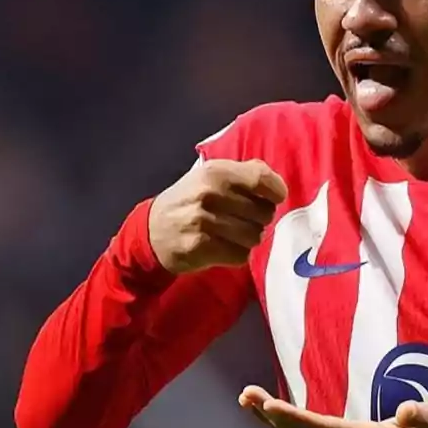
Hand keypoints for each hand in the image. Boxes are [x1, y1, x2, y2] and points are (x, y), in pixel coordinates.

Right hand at [148, 159, 286, 272]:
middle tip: (243, 219)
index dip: (276, 191)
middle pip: (264, 212)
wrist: (152, 230)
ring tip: (232, 234)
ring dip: (248, 239)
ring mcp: (204, 221)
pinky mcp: (201, 247)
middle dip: (259, 219)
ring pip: (255, 236)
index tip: (275, 198)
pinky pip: (241, 255)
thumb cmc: (190, 199)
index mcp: (216, 172)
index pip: (262, 179)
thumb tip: (276, 183)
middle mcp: (210, 194)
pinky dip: (237, 254)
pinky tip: (223, 247)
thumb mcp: (211, 174)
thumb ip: (244, 172)